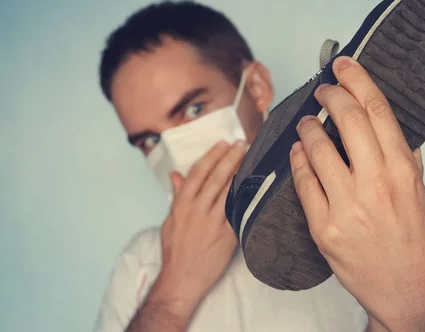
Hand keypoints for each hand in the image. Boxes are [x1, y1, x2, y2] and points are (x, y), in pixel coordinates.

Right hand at [141, 141, 246, 327]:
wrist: (182, 280)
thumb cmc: (175, 251)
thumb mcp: (170, 221)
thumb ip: (176, 196)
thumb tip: (176, 175)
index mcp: (181, 205)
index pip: (198, 173)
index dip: (211, 156)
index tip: (222, 144)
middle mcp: (197, 211)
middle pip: (216, 178)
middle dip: (230, 158)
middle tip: (241, 144)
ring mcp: (213, 223)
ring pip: (229, 191)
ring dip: (240, 173)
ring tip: (250, 158)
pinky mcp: (228, 236)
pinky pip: (238, 211)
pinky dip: (246, 197)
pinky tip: (254, 186)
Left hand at [290, 57, 424, 331]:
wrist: (407, 291)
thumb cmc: (416, 241)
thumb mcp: (419, 195)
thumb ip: (403, 158)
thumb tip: (387, 126)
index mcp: (403, 171)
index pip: (377, 111)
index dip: (357, 80)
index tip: (343, 65)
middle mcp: (376, 183)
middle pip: (347, 120)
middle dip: (329, 96)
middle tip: (321, 90)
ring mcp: (347, 206)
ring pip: (317, 148)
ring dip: (307, 128)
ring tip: (307, 123)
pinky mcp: (324, 227)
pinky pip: (303, 182)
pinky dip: (297, 160)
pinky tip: (297, 153)